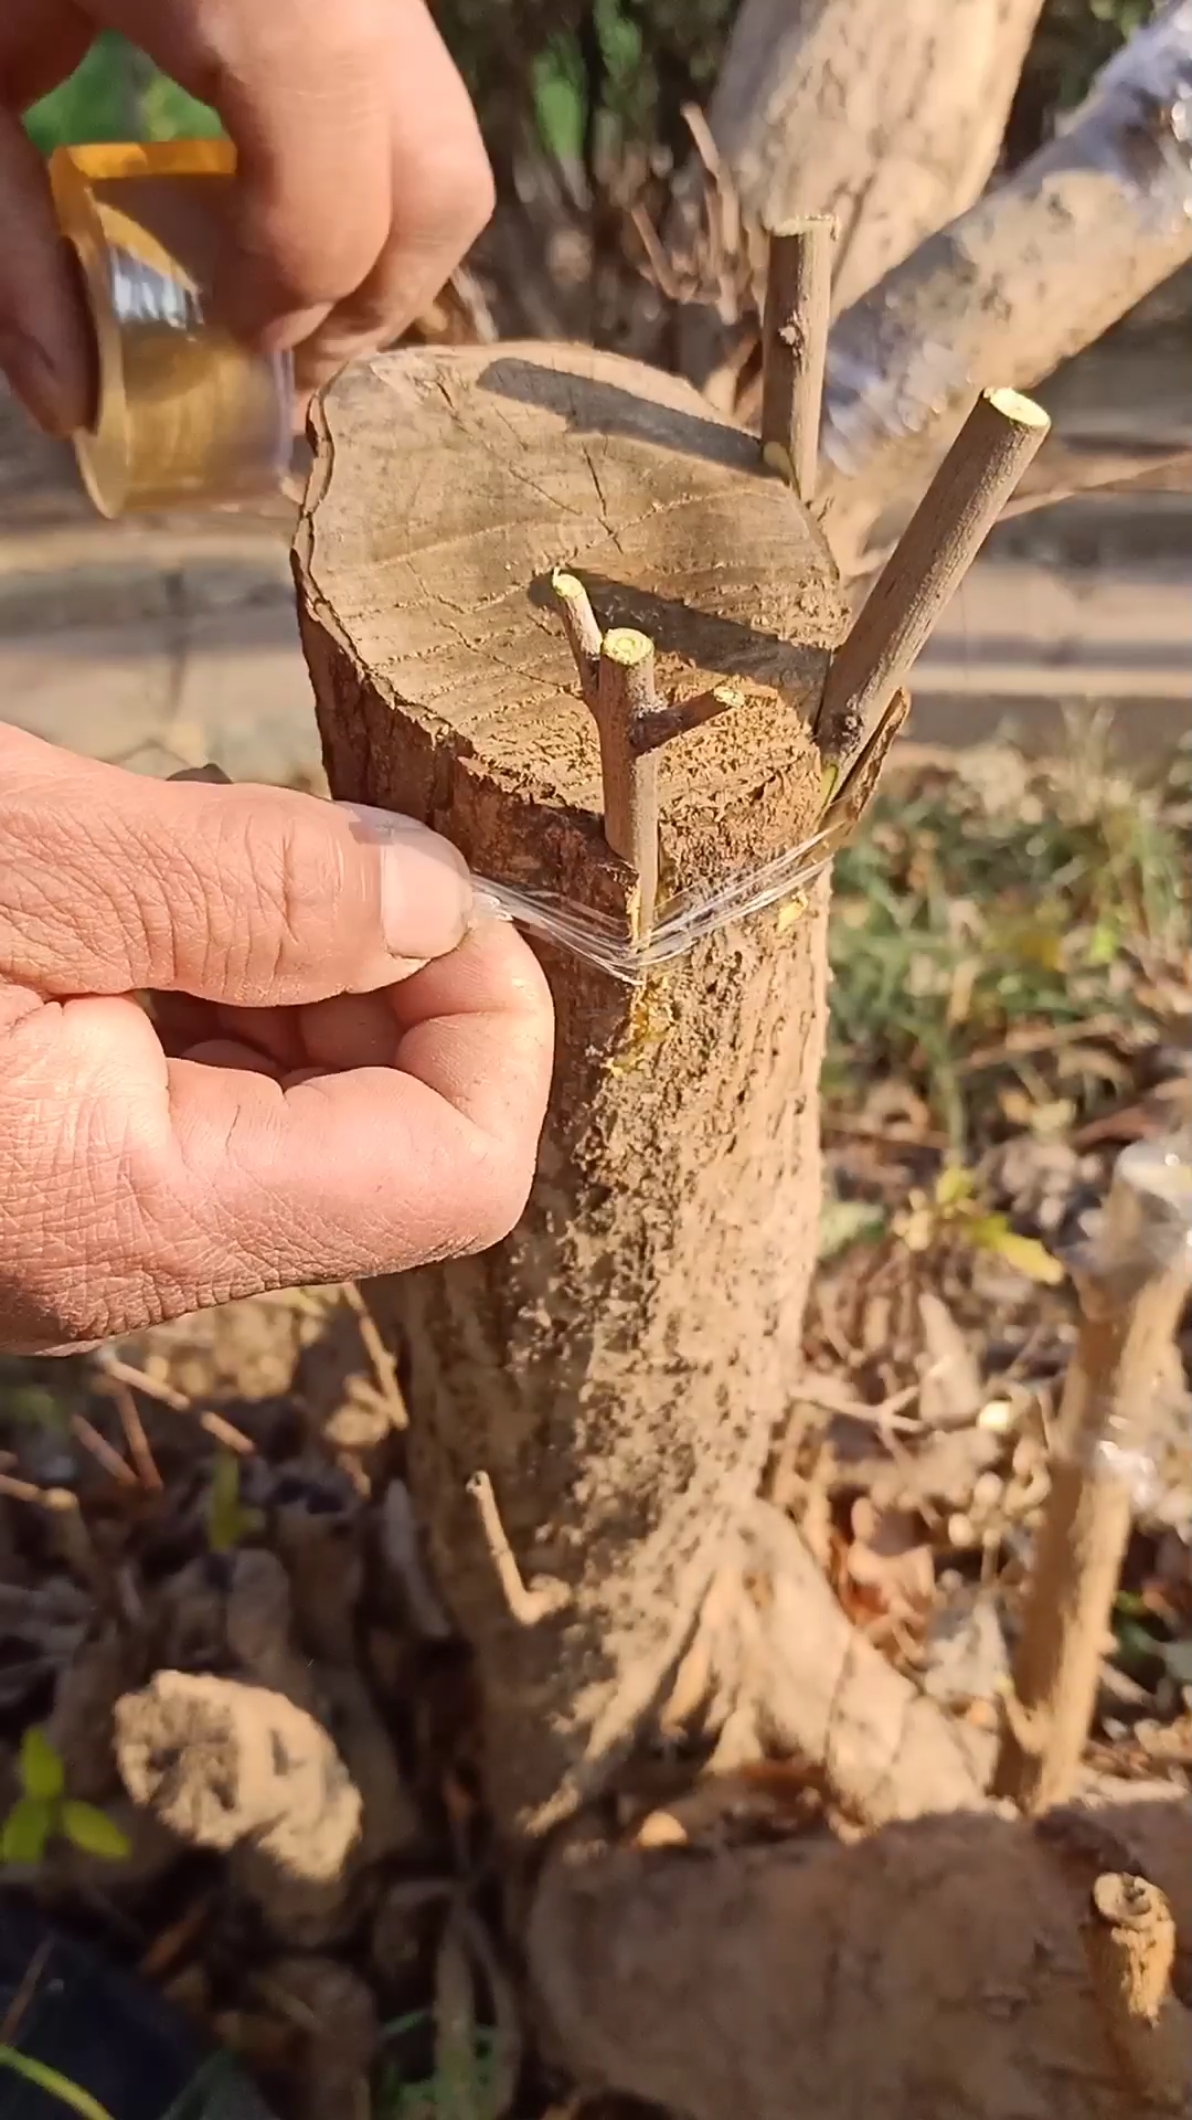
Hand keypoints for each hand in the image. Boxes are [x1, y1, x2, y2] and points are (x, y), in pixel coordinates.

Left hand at [0, 0, 492, 432]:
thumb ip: (5, 230)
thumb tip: (68, 399)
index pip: (329, 215)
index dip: (279, 313)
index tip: (216, 347)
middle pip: (436, 187)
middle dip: (368, 304)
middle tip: (277, 356)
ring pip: (442, 137)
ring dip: (380, 244)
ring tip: (277, 284)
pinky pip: (402, 78)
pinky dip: (358, 160)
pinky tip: (260, 181)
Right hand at [0, 726, 552, 1352]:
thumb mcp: (14, 858)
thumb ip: (243, 888)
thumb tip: (437, 904)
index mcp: (136, 1215)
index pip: (458, 1171)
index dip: (488, 1011)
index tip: (429, 873)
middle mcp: (120, 1261)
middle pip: (385, 1133)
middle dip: (374, 964)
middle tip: (263, 829)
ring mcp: (77, 1229)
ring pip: (292, 1105)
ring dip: (276, 957)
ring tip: (148, 852)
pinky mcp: (42, 1181)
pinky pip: (190, 1095)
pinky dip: (194, 980)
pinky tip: (108, 895)